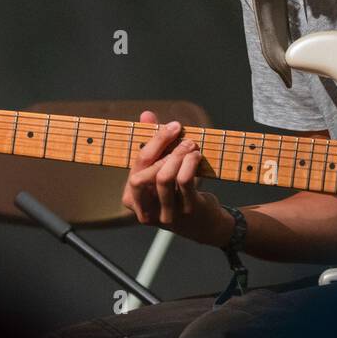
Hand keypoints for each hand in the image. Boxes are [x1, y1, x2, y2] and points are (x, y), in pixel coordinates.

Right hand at [121, 111, 233, 246]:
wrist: (204, 223)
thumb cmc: (178, 191)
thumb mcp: (163, 168)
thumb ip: (153, 142)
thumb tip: (146, 114)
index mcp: (132, 198)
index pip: (137, 164)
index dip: (154, 141)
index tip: (172, 125)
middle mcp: (145, 209)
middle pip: (142, 175)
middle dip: (161, 149)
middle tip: (181, 134)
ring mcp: (165, 214)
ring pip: (164, 178)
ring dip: (178, 155)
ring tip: (191, 144)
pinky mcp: (186, 212)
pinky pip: (184, 183)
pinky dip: (190, 163)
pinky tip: (196, 155)